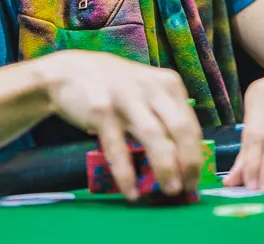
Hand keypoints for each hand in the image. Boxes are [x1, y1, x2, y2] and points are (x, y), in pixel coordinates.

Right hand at [35, 50, 202, 199]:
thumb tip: (181, 160)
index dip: (195, 155)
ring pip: (154, 137)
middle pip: (180, 128)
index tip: (195, 179)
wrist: (68, 71)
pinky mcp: (101, 110)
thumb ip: (163, 115)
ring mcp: (126, 97)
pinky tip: (132, 191)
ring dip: (165, 168)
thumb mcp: (146, 90)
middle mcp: (150, 87)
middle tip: (187, 188)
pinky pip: (118, 147)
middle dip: (188, 162)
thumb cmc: (114, 86)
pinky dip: (127, 173)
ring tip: (169, 190)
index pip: (190, 123)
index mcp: (167, 84)